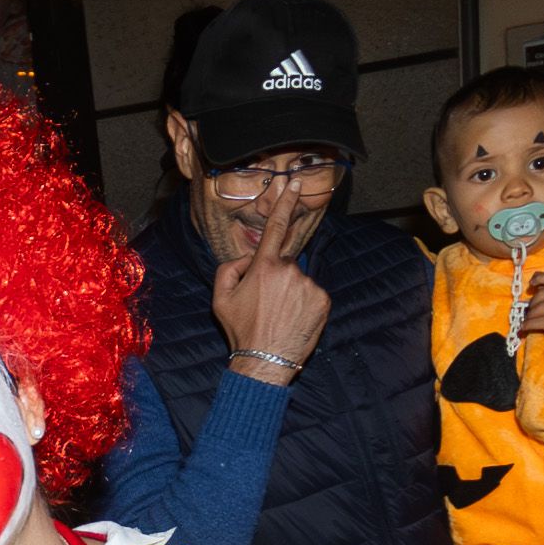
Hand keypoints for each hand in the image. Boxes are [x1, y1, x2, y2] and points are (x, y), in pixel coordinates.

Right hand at [211, 201, 326, 384]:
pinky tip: (293, 320)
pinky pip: (312, 294)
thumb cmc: (241, 331)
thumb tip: (246, 258)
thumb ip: (229, 268)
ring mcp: (310, 286)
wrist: (265, 362)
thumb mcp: (220, 298)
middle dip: (274, 279)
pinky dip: (304, 304)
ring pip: (298, 281)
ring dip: (290, 293)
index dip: (286, 202)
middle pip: (283, 264)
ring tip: (279, 317)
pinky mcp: (323, 301)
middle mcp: (290, 272)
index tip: (296, 182)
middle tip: (265, 306)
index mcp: (264, 267)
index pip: (277, 226)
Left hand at [515, 271, 543, 372]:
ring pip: (539, 308)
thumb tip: (536, 274)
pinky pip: (539, 322)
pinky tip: (525, 327)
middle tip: (529, 310)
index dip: (540, 278)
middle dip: (532, 303)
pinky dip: (529, 325)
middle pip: (542, 294)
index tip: (531, 284)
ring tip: (527, 319)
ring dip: (529, 315)